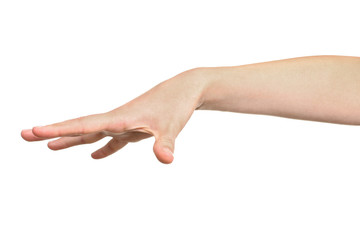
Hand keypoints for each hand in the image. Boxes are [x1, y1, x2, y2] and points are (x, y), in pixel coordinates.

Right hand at [21, 68, 206, 163]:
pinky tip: (95, 156)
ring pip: (92, 134)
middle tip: (25, 135)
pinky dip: (104, 149)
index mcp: (120, 118)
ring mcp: (124, 124)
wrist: (184, 90)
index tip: (35, 131)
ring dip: (71, 140)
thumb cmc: (176, 105)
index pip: (84, 126)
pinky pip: (113, 141)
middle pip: (80, 128)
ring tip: (50, 147)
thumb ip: (165, 143)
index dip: (59, 130)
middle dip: (53, 132)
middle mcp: (117, 120)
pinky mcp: (134, 128)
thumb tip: (165, 159)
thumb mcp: (171, 126)